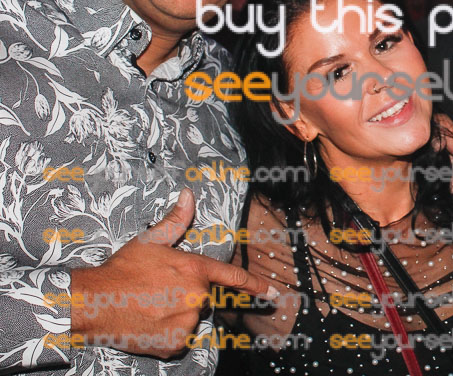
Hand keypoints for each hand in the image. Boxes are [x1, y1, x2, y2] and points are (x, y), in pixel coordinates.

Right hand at [71, 188, 276, 358]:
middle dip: (187, 295)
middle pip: (204, 298)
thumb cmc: (122, 270)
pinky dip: (168, 333)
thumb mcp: (150, 241)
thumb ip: (176, 220)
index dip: (255, 285)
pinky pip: (179, 338)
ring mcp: (186, 321)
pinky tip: (149, 322)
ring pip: (191, 318)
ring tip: (151, 306)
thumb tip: (189, 195)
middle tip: (159, 292)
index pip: (232, 277)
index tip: (273, 293)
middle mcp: (196, 296)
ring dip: (177, 314)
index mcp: (194, 270)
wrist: (93, 302)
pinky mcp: (174, 343)